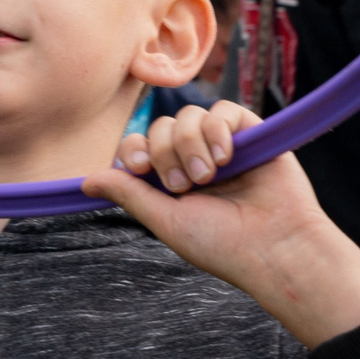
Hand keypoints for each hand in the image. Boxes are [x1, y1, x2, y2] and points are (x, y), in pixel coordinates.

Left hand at [87, 103, 359, 348]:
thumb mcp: (165, 220)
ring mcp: (224, 145)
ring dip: (190, 144)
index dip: (134, 149)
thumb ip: (129, 194)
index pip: (140, 146)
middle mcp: (196, 159)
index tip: (139, 168)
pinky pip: (224, 110)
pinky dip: (217, 129)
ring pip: (188, 116)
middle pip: (161, 126)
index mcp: (172, 181)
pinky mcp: (252, 134)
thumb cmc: (222, 244)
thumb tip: (85, 181)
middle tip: (184, 185)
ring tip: (209, 176)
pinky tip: (226, 157)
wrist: (275, 248)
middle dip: (164, 153)